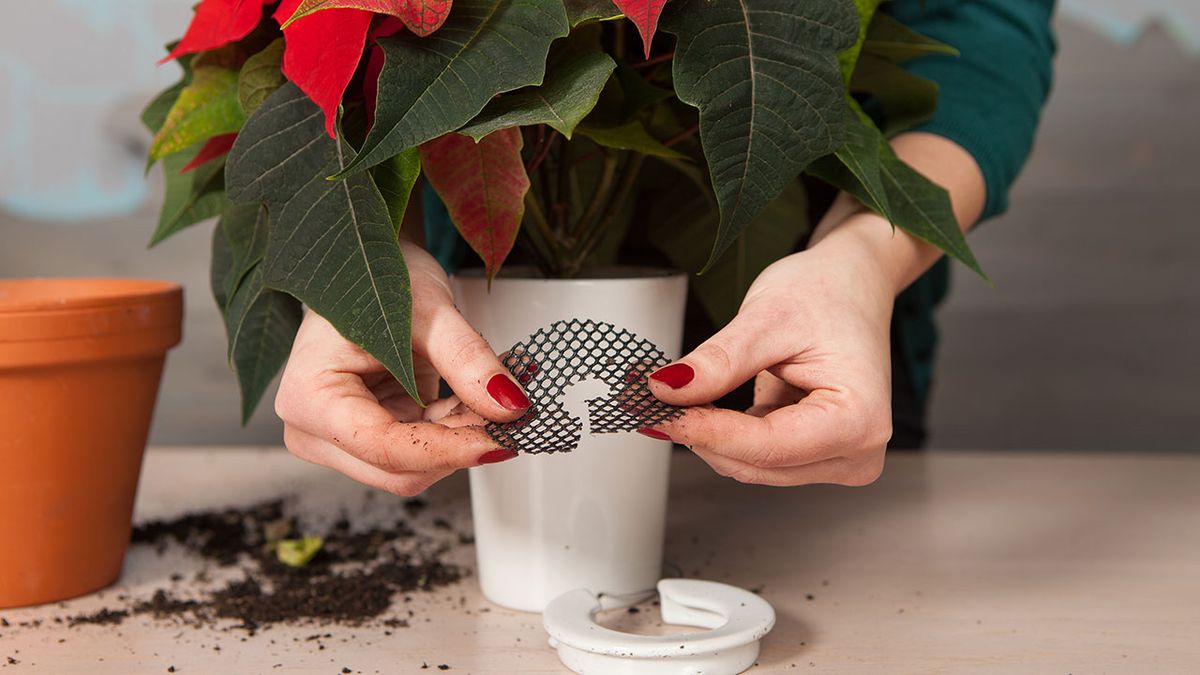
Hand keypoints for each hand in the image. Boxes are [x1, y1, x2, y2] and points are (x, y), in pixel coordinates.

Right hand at [274, 242, 527, 495]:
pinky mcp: (366, 435)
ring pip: (415, 466)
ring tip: (494, 395)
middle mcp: (314, 427)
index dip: (447, 449)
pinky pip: (420, 450)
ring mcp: (337, 437)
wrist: (364, 267)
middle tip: (508, 411)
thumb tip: (509, 405)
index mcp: (310, 396)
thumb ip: (468, 361)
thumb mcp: (429, 312)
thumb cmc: (374, 278)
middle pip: (399, 468)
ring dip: (461, 437)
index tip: (497, 440)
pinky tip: (478, 400)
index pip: (384, 447)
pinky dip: (455, 429)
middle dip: (459, 443)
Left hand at [645, 213, 900, 486]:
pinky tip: (700, 404)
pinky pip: (755, 455)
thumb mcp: (767, 318)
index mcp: (858, 420)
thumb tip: (667, 391)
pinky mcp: (816, 456)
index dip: (705, 431)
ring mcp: (839, 459)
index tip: (655, 411)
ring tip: (673, 395)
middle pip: (756, 463)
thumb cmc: (828, 293)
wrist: (851, 285)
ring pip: (750, 465)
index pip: (766, 446)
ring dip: (707, 434)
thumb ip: (719, 362)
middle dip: (700, 433)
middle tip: (649, 399)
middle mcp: (856, 452)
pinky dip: (722, 432)